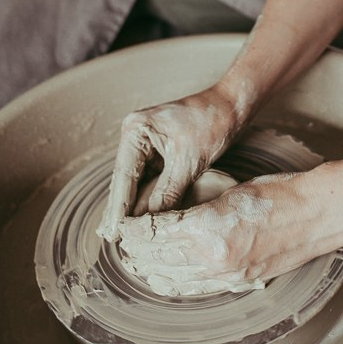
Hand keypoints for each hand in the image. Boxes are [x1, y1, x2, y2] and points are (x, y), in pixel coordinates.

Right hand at [96, 88, 243, 241]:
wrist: (233, 104)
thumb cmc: (213, 122)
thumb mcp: (189, 161)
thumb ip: (168, 192)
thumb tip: (151, 223)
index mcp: (136, 129)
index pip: (124, 175)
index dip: (118, 207)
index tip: (113, 232)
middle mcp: (136, 135)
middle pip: (124, 179)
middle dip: (119, 209)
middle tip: (109, 238)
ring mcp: (147, 143)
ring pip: (136, 182)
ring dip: (130, 206)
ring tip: (117, 235)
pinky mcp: (160, 152)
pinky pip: (150, 179)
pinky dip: (146, 198)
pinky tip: (139, 219)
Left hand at [117, 170, 330, 295]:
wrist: (316, 215)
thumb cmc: (277, 194)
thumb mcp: (228, 191)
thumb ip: (195, 210)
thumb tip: (167, 220)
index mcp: (207, 230)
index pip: (156, 232)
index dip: (135, 230)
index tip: (124, 225)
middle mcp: (213, 259)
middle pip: (159, 258)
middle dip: (137, 251)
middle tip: (122, 244)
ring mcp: (227, 276)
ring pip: (174, 280)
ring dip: (151, 271)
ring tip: (136, 263)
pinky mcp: (238, 283)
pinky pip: (197, 289)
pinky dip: (175, 283)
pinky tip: (164, 278)